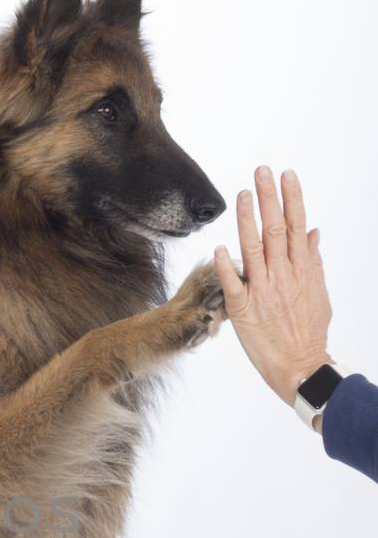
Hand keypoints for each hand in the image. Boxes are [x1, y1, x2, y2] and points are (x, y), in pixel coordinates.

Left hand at [214, 167, 332, 415]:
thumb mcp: (318, 292)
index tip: (286, 175)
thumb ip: (313, 261)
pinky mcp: (244, 311)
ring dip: (247, 221)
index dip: (291, 199)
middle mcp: (283, 275)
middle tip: (261, 171)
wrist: (301, 366)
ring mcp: (263, 291)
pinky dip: (227, 267)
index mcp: (301, 269)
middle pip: (276, 230)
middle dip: (269, 199)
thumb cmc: (309, 330)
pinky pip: (233, 286)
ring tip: (241, 195)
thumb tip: (313, 232)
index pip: (296, 226)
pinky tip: (220, 248)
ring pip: (254, 250)